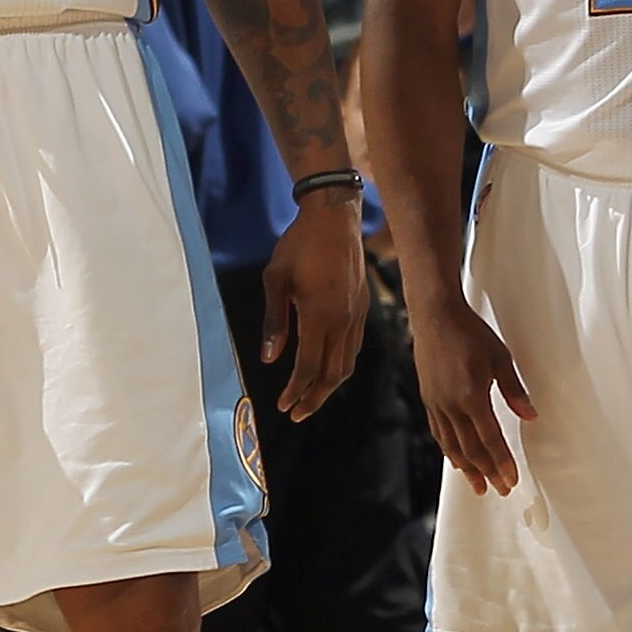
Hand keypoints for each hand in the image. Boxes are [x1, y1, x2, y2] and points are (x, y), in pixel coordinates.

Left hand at [258, 198, 370, 419]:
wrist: (334, 218)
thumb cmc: (299, 245)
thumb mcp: (275, 279)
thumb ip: (274, 321)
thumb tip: (269, 359)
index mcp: (319, 316)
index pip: (309, 367)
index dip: (295, 391)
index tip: (283, 406)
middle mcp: (342, 321)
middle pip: (332, 374)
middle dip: (314, 398)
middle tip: (296, 413)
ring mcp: (356, 315)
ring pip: (347, 364)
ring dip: (329, 386)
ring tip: (311, 398)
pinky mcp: (362, 307)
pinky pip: (354, 347)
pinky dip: (341, 365)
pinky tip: (330, 368)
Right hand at [411, 289, 535, 491]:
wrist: (435, 316)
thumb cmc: (471, 333)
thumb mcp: (500, 358)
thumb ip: (515, 390)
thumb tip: (531, 416)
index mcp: (472, 396)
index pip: (490, 439)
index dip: (502, 462)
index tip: (511, 480)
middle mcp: (451, 405)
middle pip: (471, 449)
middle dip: (487, 472)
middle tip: (500, 490)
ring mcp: (437, 404)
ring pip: (452, 445)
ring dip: (467, 468)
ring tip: (478, 485)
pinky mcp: (429, 399)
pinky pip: (439, 432)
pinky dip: (449, 450)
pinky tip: (456, 460)